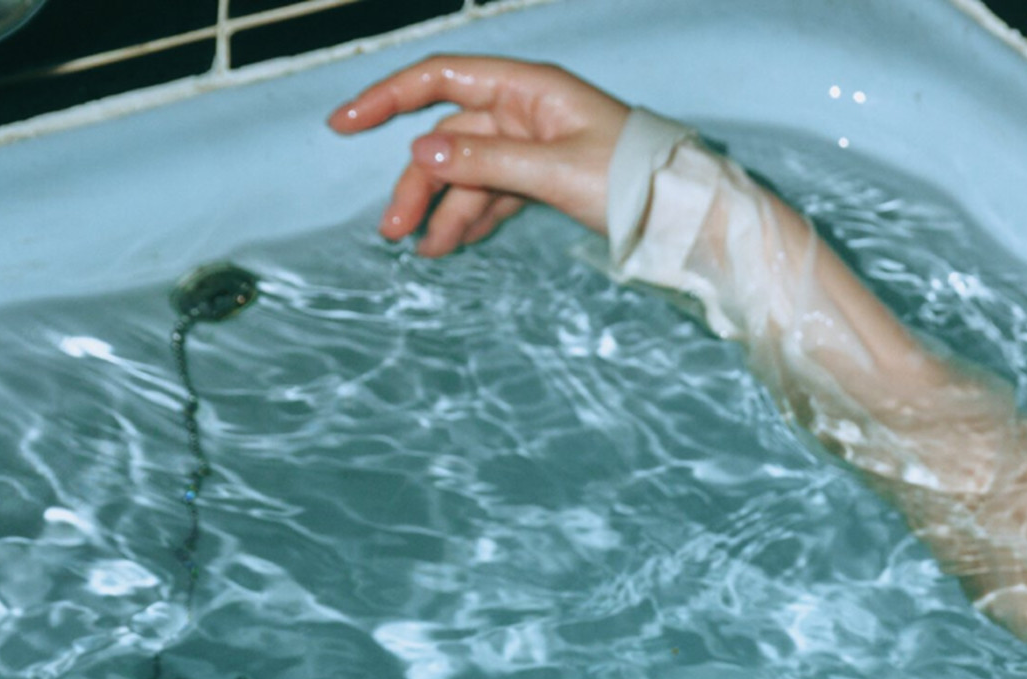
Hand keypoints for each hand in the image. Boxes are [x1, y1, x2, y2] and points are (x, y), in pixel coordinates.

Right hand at [328, 54, 629, 256]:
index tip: (344, 123)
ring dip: (443, 210)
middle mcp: (525, 111)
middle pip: (449, 138)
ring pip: (468, 173)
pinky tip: (454, 245)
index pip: (441, 80)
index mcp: (527, 89)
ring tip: (425, 251)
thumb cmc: (634, 179)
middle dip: (418, 183)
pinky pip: (493, 193)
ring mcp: (532, 146)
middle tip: (393, 231)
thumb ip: (485, 160)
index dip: (388, 99)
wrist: (681, 214)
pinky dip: (472, 218)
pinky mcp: (542, 179)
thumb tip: (423, 150)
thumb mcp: (554, 171)